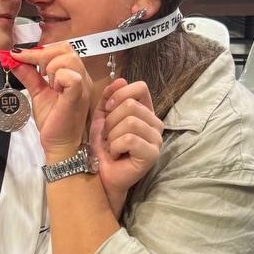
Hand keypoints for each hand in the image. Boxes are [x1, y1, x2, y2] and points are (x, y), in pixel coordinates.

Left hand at [9, 44, 91, 160]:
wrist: (59, 144)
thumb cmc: (53, 120)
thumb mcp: (38, 93)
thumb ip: (28, 75)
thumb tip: (14, 60)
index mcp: (74, 74)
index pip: (62, 49)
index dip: (39, 50)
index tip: (18, 55)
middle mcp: (82, 76)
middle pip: (66, 48)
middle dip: (44, 56)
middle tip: (38, 72)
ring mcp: (82, 86)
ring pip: (68, 58)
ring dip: (51, 67)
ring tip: (49, 84)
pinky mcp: (77, 96)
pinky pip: (70, 76)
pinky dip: (58, 78)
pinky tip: (54, 89)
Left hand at [91, 79, 162, 217]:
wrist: (97, 174)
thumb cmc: (100, 147)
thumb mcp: (101, 117)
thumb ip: (108, 98)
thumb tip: (120, 80)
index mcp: (145, 112)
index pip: (140, 88)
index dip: (120, 95)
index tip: (108, 110)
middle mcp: (155, 124)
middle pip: (131, 106)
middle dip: (111, 121)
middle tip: (108, 137)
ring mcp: (156, 140)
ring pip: (130, 122)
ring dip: (112, 136)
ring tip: (111, 147)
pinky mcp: (152, 154)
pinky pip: (130, 139)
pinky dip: (115, 146)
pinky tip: (115, 155)